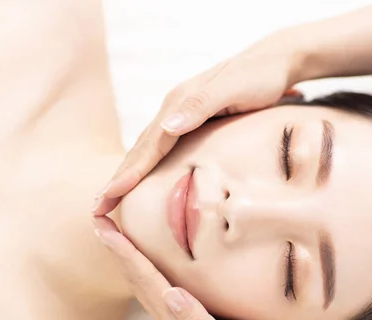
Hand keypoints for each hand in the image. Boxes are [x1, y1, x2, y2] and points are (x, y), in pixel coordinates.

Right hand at [92, 31, 303, 215]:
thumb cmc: (259, 77)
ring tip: (112, 196)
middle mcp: (174, 108)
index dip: (129, 173)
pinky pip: (163, 146)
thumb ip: (200, 106)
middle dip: (119, 178)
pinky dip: (148, 164)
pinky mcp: (192, 118)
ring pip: (148, 147)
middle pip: (141, 148)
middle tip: (98, 207)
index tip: (109, 197)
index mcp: (179, 103)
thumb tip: (166, 126)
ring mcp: (182, 113)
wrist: (274, 61)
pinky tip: (144, 177)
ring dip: (129, 172)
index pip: (149, 146)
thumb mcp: (233, 89)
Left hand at [92, 215, 289, 319]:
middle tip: (99, 219)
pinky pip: (158, 286)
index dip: (127, 255)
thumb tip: (172, 294)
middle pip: (137, 280)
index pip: (148, 282)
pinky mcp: (188, 317)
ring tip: (112, 232)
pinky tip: (143, 256)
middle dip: (117, 250)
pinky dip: (144, 266)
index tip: (108, 230)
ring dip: (126, 257)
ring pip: (144, 282)